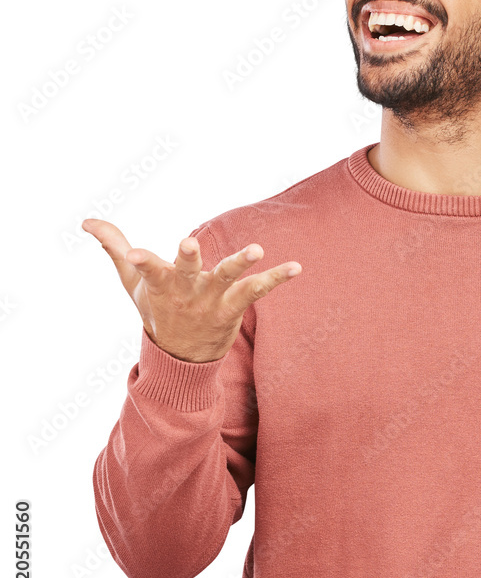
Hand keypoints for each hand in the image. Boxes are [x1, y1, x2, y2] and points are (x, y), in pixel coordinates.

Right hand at [82, 218, 300, 362]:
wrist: (181, 356)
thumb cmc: (156, 308)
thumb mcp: (133, 281)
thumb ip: (114, 247)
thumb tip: (86, 220)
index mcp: (162, 283)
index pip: (148, 270)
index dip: (140, 260)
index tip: (133, 254)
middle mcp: (187, 291)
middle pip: (187, 271)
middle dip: (187, 258)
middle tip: (188, 242)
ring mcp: (211, 300)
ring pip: (227, 279)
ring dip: (241, 263)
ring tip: (257, 250)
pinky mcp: (233, 306)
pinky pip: (257, 290)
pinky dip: (277, 278)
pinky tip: (297, 267)